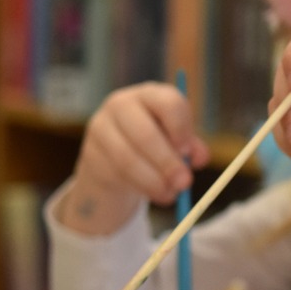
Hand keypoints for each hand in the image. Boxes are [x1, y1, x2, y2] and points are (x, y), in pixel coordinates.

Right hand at [59, 82, 212, 235]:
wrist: (116, 158)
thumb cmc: (156, 144)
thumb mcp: (176, 140)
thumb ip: (190, 147)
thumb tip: (198, 158)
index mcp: (150, 95)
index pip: (168, 102)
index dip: (181, 128)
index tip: (188, 152)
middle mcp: (122, 104)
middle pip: (145, 133)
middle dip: (167, 162)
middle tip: (184, 183)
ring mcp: (101, 127)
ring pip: (128, 159)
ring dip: (154, 181)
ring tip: (171, 194)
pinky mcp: (91, 153)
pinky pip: (117, 174)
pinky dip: (140, 187)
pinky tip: (154, 193)